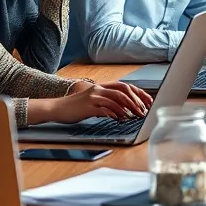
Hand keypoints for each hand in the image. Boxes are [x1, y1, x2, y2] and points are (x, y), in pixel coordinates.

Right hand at [34, 82, 151, 124]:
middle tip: (145, 110)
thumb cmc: (76, 107)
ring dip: (129, 108)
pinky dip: (115, 113)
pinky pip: (105, 108)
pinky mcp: (88, 106)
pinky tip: (121, 119)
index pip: (126, 86)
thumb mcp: (94, 102)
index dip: (139, 93)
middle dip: (137, 100)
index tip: (148, 102)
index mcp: (102, 86)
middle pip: (124, 90)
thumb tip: (125, 111)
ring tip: (136, 116)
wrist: (57, 108)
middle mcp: (99, 89)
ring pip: (117, 99)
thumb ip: (108, 103)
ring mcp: (94, 96)